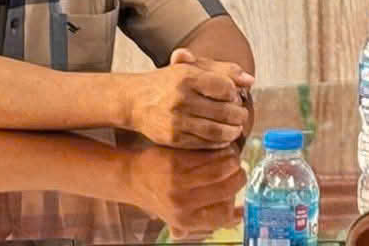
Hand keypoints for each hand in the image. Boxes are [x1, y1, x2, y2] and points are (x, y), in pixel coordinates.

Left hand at [118, 142, 246, 233]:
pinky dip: (219, 150)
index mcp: (186, 220)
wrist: (130, 178)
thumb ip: (205, 219)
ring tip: (232, 156)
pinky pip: (208, 154)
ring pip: (221, 168)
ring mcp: (179, 182)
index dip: (236, 204)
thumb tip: (238, 218)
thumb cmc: (157, 198)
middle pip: (227, 189)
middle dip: (239, 177)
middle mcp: (183, 203)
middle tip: (239, 170)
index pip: (223, 215)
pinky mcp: (176, 161)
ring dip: (232, 160)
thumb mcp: (178, 217)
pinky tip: (221, 148)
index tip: (239, 194)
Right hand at [126, 48, 254, 148]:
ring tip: (236, 128)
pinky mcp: (174, 139)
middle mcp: (181, 98)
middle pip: (224, 111)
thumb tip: (250, 81)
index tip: (235, 95)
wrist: (136, 101)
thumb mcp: (193, 68)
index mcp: (187, 77)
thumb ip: (223, 70)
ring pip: (217, 131)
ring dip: (232, 131)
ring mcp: (177, 121)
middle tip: (242, 115)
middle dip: (239, 115)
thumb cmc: (168, 82)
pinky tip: (222, 137)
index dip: (235, 93)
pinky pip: (205, 143)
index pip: (226, 88)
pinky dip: (219, 142)